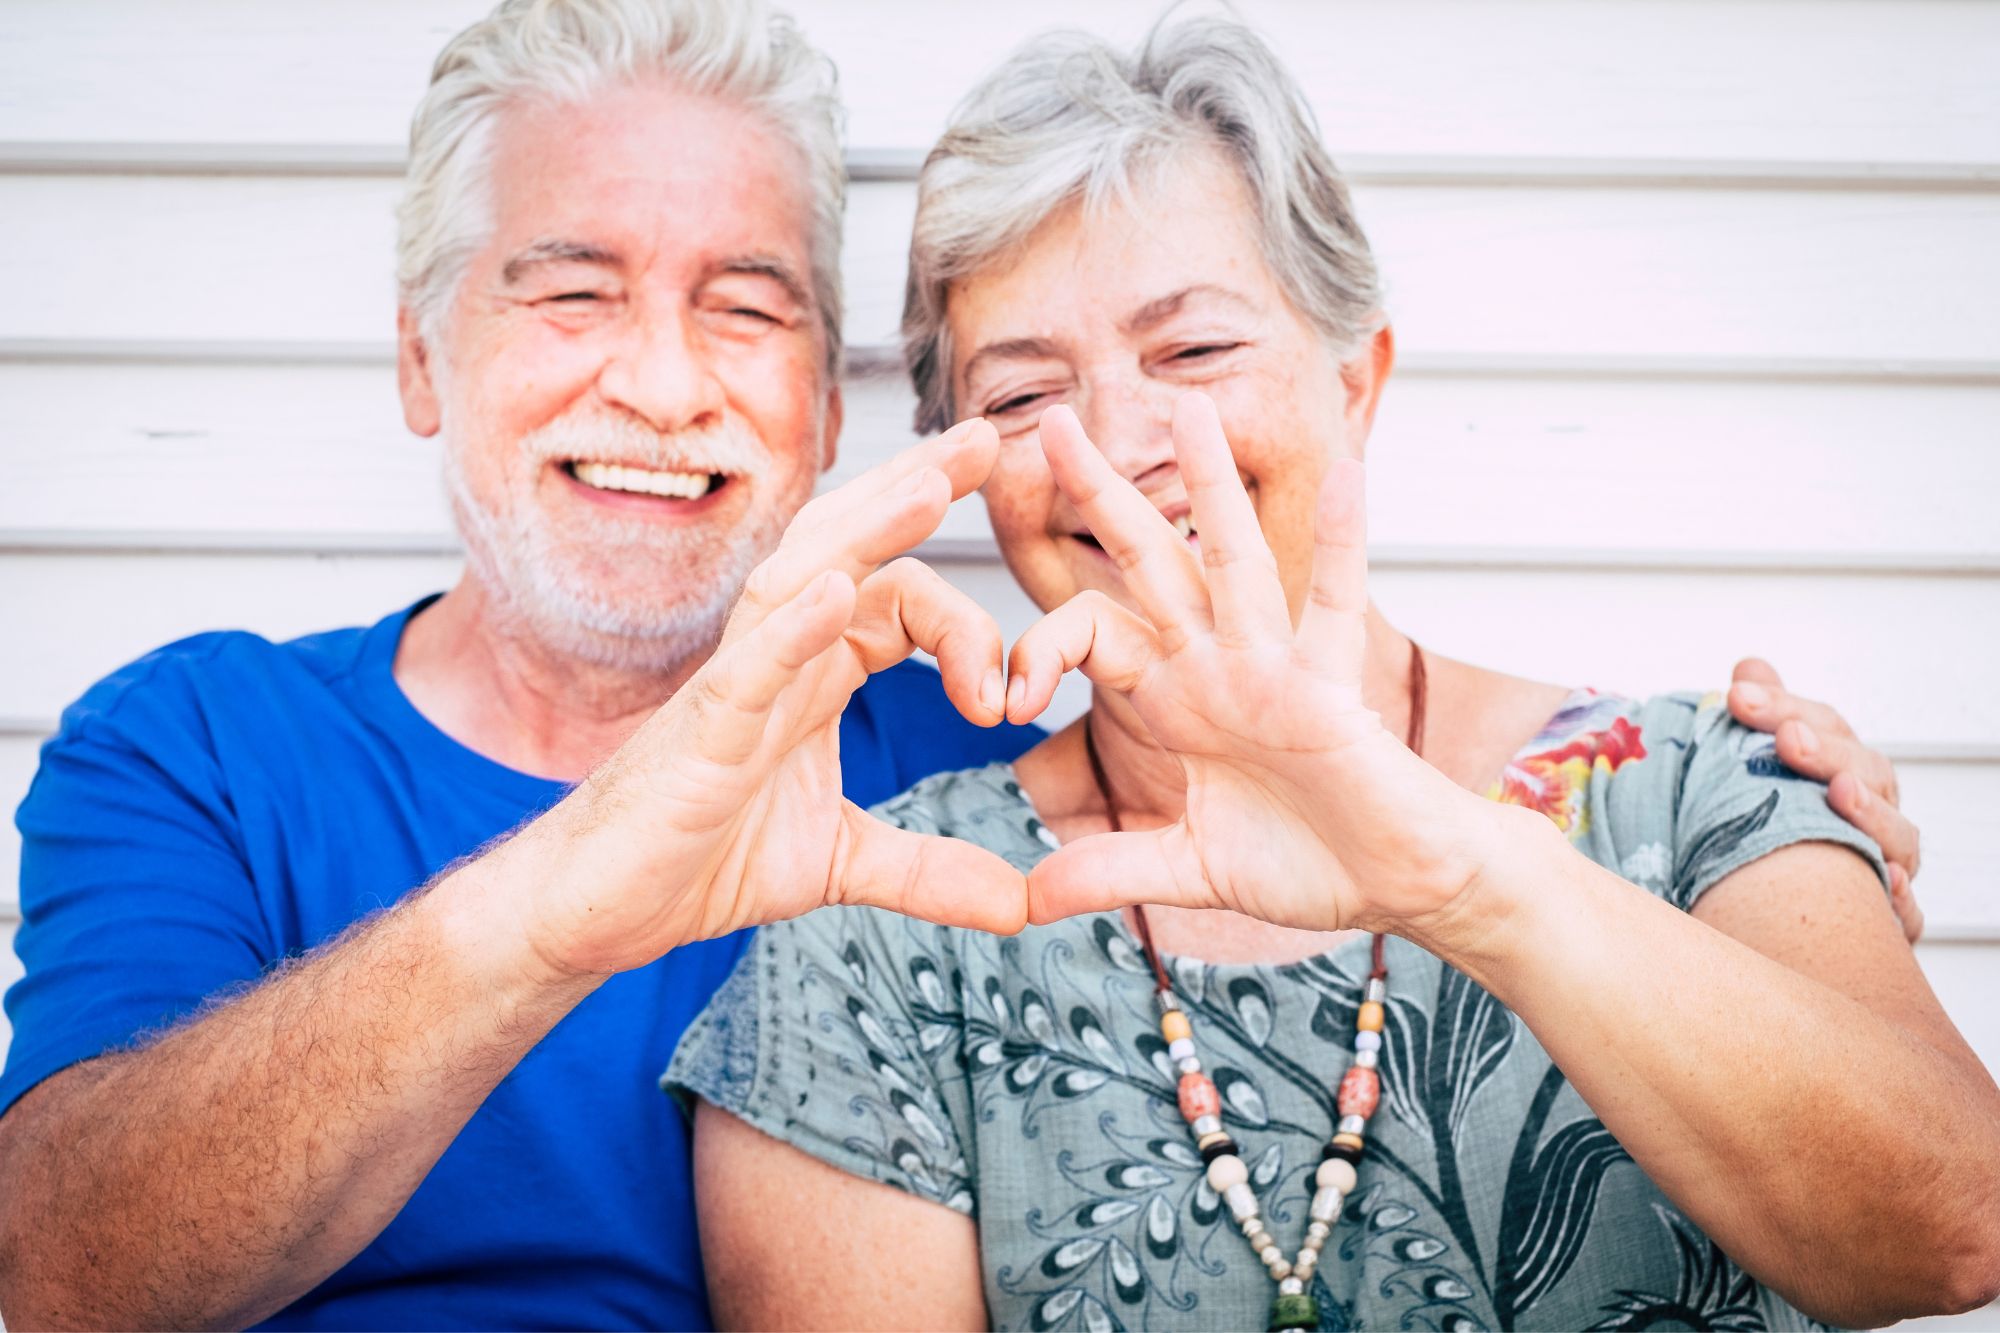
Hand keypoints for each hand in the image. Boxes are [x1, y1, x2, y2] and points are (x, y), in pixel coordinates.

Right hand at [514, 419, 1027, 977]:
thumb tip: (1021, 904)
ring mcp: (735, 686)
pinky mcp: (700, 732)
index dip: (967, 628)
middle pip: (852, 547)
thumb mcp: (841, 864)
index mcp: (814, 674)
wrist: (596, 911)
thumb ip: (930, 871)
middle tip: (990, 437)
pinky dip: (794, 627)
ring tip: (932, 486)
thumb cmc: (695, 862)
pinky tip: (836, 592)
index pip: (899, 601)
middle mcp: (778, 659)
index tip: (1008, 701)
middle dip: (918, 487)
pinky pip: (748, 664)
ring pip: (803, 578)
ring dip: (869, 530)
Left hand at [1007, 395, 1512, 934]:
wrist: (1398, 887)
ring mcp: (1273, 669)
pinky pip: (1335, 607)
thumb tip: (1029, 900)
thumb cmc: (1310, 863)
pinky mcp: (1328, 691)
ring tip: (1188, 406)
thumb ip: (1112, 869)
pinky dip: (1343, 543)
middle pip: (1147, 562)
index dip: (1041, 652)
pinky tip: (1348, 474)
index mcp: (1179, 698)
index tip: (1003, 704)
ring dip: (1211, 485)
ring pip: (1232, 560)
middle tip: (1049, 422)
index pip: (1092, 635)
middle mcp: (1218, 665)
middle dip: (1099, 493)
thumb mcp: (1189, 867)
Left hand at [1727, 659, 1923, 940]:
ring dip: (1871, 813)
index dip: (1785, 708)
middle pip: (1865, 772)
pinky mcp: (1889, 923)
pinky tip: (1886, 882)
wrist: (1774, 921)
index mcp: (1840, 773)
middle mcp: (1871, 816)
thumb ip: (1760, 721)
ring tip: (1841, 793)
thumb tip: (1750, 668)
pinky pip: (1906, 914)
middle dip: (1827, 752)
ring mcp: (1885, 866)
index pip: (1823, 728)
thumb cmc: (1770, 836)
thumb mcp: (1754, 778)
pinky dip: (1900, 900)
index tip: (1738, 695)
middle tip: (1786, 739)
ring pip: (1897, 837)